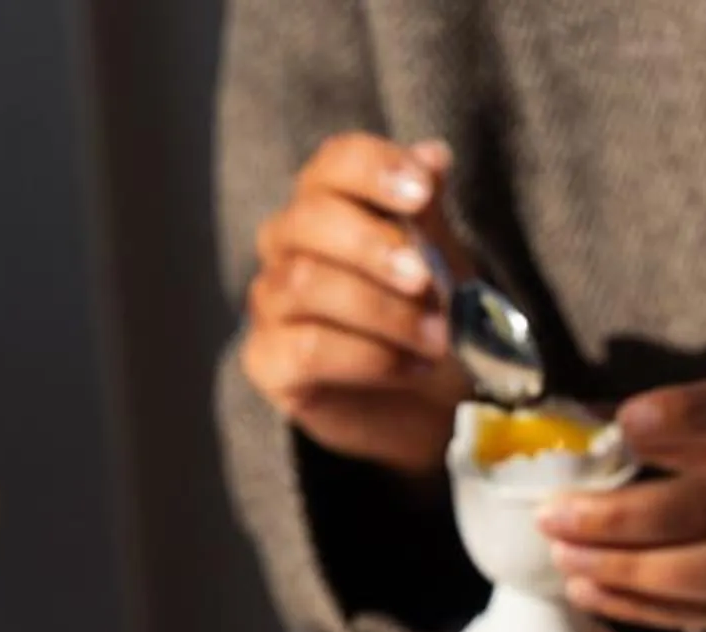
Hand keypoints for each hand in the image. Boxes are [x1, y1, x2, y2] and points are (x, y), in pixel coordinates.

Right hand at [241, 134, 469, 475]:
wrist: (429, 403)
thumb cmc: (427, 316)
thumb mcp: (439, 257)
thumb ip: (427, 212)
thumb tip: (432, 155)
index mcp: (325, 201)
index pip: (334, 164)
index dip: (375, 170)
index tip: (423, 193)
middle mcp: (285, 244)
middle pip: (310, 220)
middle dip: (375, 248)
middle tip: (427, 281)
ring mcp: (269, 302)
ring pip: (306, 284)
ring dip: (381, 311)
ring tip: (435, 338)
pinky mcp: (266, 362)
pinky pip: (306, 348)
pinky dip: (368, 357)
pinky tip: (410, 367)